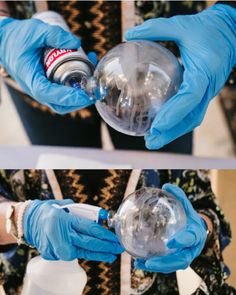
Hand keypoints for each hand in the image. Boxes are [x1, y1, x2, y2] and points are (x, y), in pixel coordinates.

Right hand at [0, 18, 96, 113]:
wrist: (6, 42)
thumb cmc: (17, 38)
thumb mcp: (34, 31)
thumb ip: (54, 35)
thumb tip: (76, 42)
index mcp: (31, 80)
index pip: (50, 95)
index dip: (68, 98)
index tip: (84, 95)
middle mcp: (37, 89)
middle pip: (61, 105)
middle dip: (79, 101)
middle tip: (95, 90)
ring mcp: (43, 89)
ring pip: (64, 102)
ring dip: (81, 94)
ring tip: (93, 76)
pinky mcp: (48, 86)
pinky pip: (64, 92)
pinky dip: (77, 86)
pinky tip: (87, 67)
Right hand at [23, 199, 123, 261]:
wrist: (29, 222)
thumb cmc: (49, 211)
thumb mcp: (65, 206)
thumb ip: (82, 212)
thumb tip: (100, 217)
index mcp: (65, 220)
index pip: (89, 229)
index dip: (104, 235)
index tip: (115, 238)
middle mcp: (61, 235)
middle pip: (88, 244)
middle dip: (106, 247)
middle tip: (118, 248)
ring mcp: (56, 248)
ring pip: (82, 253)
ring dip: (99, 255)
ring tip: (111, 255)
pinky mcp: (53, 256)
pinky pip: (73, 255)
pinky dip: (84, 254)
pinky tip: (96, 255)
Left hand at [125, 4, 235, 148]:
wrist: (231, 31)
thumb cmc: (207, 28)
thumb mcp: (181, 25)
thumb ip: (155, 29)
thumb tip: (129, 35)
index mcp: (204, 71)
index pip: (189, 98)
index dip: (173, 114)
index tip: (156, 126)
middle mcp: (209, 86)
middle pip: (191, 117)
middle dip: (171, 132)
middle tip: (151, 142)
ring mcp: (209, 92)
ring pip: (193, 118)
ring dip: (174, 131)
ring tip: (154, 140)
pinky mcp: (206, 93)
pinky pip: (193, 112)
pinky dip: (178, 122)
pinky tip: (163, 125)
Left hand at [135, 184, 206, 272]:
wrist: (195, 231)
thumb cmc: (189, 217)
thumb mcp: (186, 206)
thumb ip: (178, 196)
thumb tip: (166, 186)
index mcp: (196, 235)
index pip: (190, 239)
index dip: (181, 241)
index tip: (169, 242)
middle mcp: (191, 249)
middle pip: (181, 260)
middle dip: (165, 263)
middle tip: (150, 262)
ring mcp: (184, 257)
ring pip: (172, 266)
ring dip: (157, 267)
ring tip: (141, 264)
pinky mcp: (175, 261)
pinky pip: (165, 266)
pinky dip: (152, 266)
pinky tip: (138, 263)